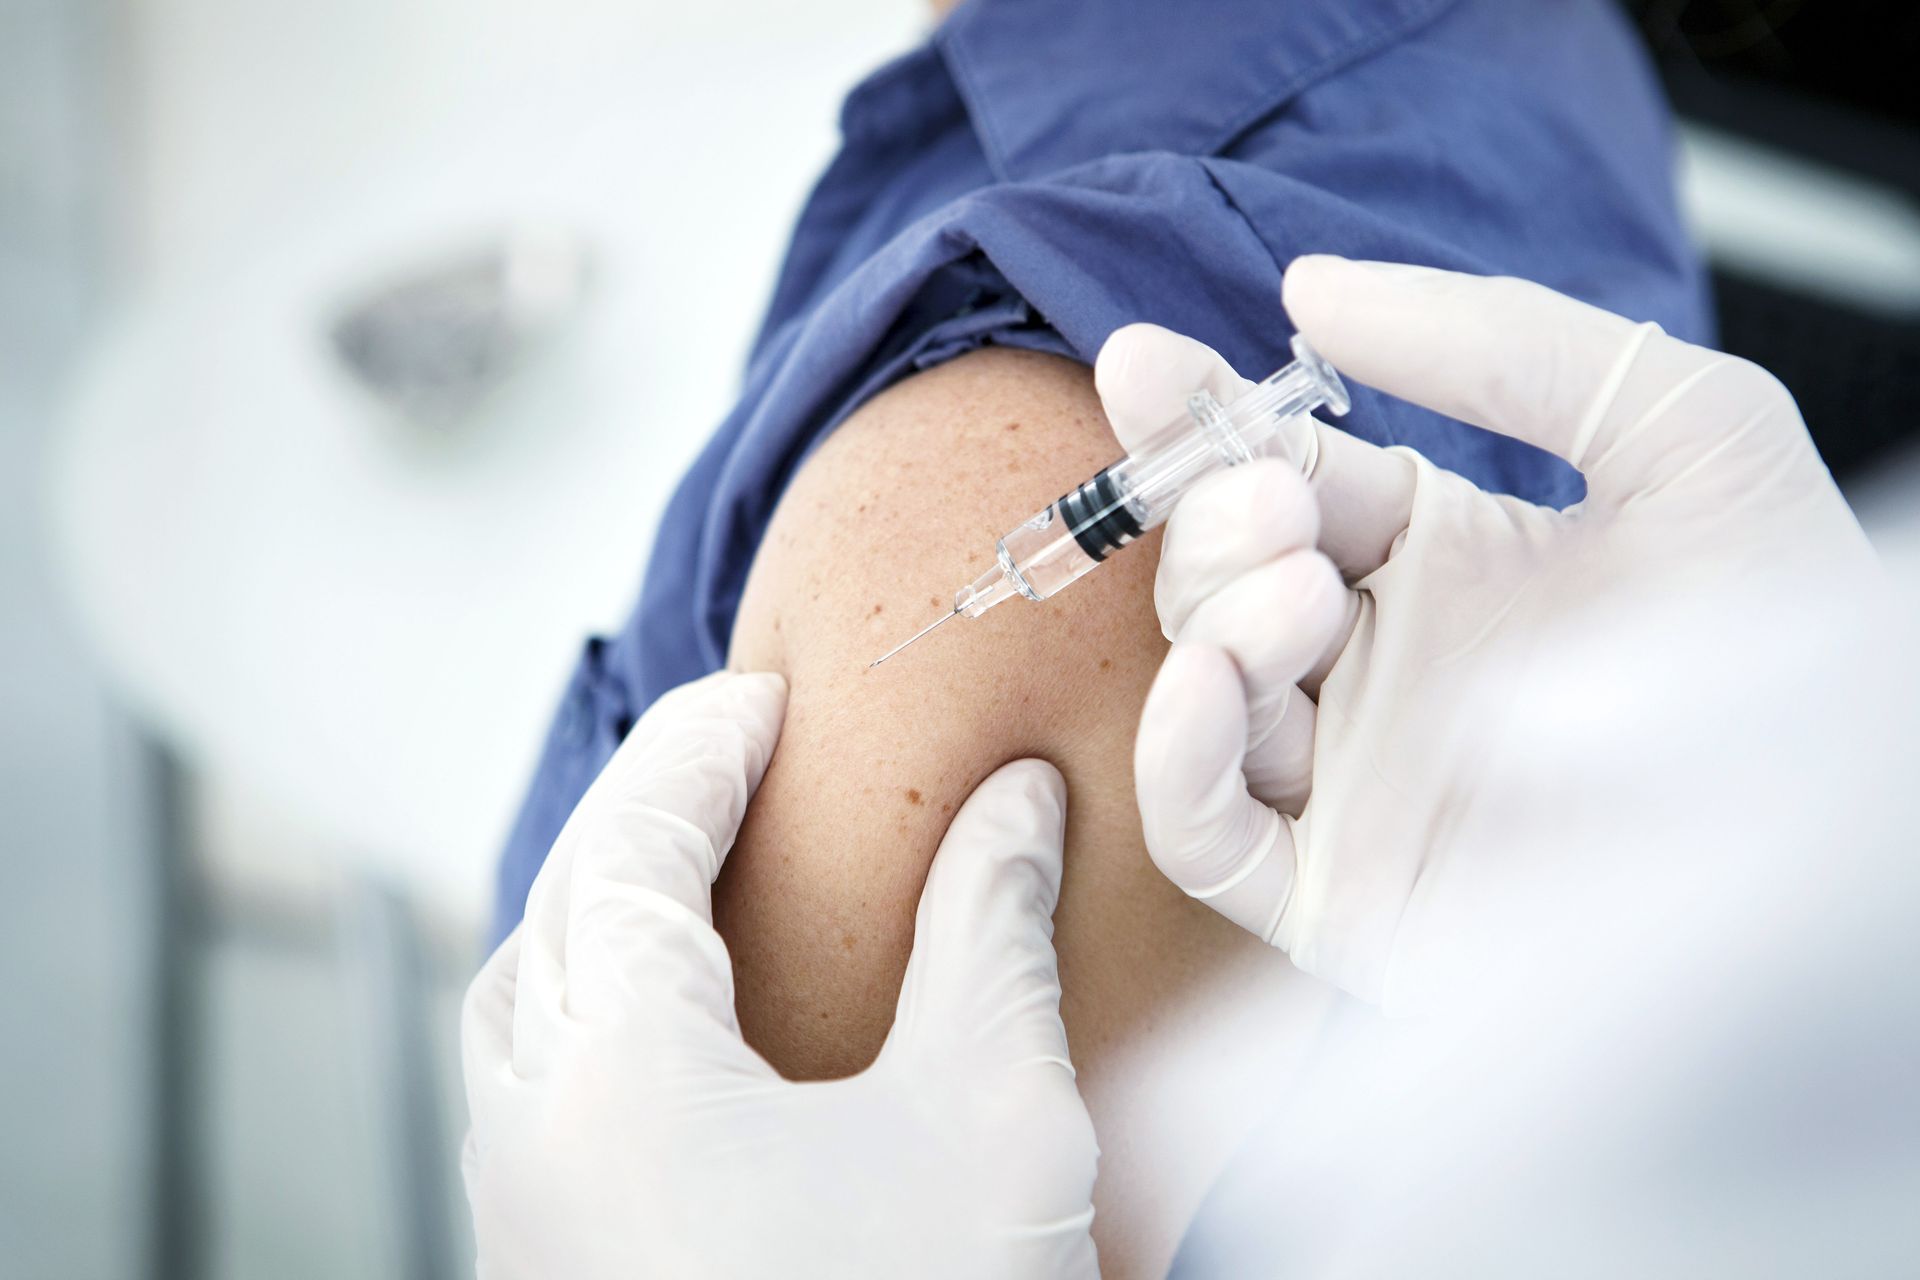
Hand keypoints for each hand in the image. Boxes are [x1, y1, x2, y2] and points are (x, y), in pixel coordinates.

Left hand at [460, 671, 1097, 1277]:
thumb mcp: (992, 1115)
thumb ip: (991, 934)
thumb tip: (1016, 802)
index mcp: (617, 1080)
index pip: (631, 850)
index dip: (699, 750)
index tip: (770, 697)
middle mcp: (535, 1147)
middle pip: (555, 917)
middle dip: (637, 817)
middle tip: (736, 763)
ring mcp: (531, 1232)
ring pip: (521, 1017)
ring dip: (596, 919)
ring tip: (701, 878)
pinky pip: (537, 1103)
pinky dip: (596, 1018)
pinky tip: (694, 1036)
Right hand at [1100, 257, 1875, 1007]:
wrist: (1846, 826)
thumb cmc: (1795, 636)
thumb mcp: (1687, 432)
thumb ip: (1504, 343)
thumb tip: (1310, 287)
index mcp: (1442, 558)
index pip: (1282, 474)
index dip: (1204, 416)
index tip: (1146, 361)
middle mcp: (1382, 666)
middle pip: (1219, 575)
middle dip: (1216, 520)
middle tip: (1280, 501)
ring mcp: (1352, 781)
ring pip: (1203, 688)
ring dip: (1217, 616)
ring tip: (1304, 587)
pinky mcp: (1336, 894)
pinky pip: (1203, 831)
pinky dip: (1177, 754)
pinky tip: (1213, 684)